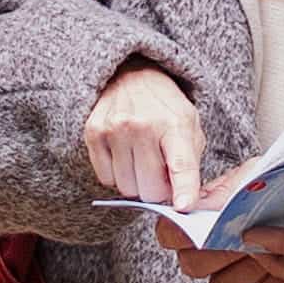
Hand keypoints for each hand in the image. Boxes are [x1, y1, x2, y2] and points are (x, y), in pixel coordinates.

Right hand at [82, 64, 205, 206]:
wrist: (132, 75)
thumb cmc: (165, 108)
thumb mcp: (190, 127)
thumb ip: (190, 165)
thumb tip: (183, 203)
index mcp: (175, 124)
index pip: (181, 164)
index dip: (184, 190)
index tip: (184, 207)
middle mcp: (142, 126)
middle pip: (150, 190)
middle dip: (158, 190)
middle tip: (160, 172)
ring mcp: (114, 130)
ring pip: (126, 189)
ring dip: (136, 182)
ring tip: (141, 159)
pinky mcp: (93, 133)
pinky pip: (106, 179)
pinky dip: (116, 174)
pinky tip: (124, 154)